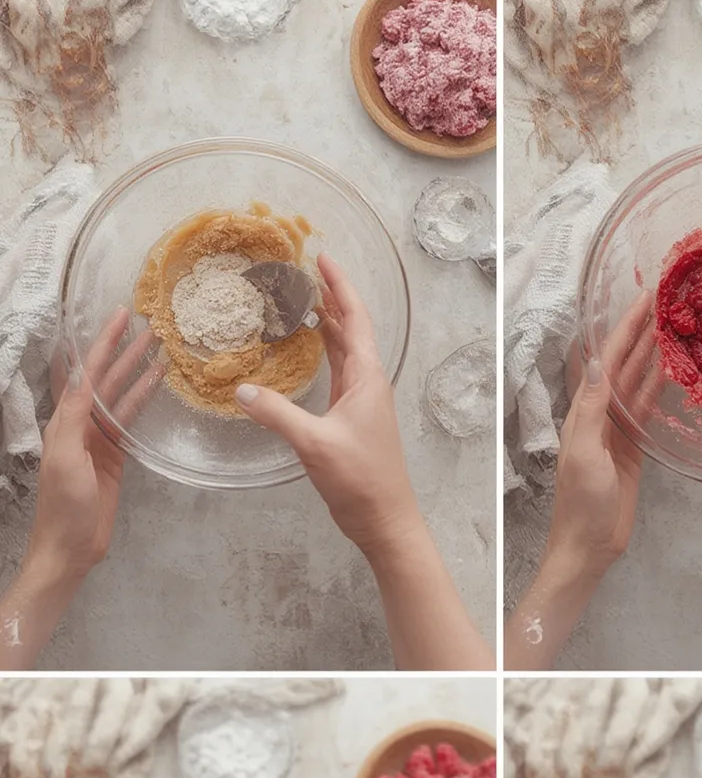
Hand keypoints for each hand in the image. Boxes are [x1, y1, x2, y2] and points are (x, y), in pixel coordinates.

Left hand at [28, 309, 160, 591]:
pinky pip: (132, 421)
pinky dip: (144, 401)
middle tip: (147, 324)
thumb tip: (85, 378)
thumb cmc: (62, 505)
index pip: (86, 373)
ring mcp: (100, 439)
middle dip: (124, 350)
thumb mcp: (65, 457)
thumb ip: (73, 417)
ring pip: (123, 397)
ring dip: (139, 372)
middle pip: (107, 378)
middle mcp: (81, 423)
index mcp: (65, 420)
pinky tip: (157, 386)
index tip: (119, 317)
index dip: (102, 343)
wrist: (70, 547)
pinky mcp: (116, 456)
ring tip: (160, 348)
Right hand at [234, 255, 422, 562]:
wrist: (385, 520)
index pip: (354, 319)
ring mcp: (361, 402)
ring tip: (301, 302)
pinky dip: (322, 356)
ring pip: (344, 351)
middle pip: (350, 329)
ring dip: (326, 326)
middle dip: (329, 299)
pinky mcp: (352, 420)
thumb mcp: (314, 444)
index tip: (322, 257)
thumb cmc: (361, 481)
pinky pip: (337, 375)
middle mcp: (368, 383)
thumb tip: (241, 389)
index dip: (339, 286)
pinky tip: (305, 353)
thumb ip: (277, 414)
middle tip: (302, 273)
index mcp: (366, 378)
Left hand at [546, 295, 653, 584]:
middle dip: (640, 331)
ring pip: (637, 382)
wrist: (589, 546)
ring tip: (673, 323)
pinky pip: (648, 407)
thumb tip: (596, 364)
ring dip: (652, 353)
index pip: (606, 360)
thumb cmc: (582, 505)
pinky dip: (659, 385)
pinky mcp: (632, 447)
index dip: (624, 329)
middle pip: (623, 364)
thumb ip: (592, 409)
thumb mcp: (586, 454)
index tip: (643, 299)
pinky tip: (672, 367)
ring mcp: (617, 430)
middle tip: (664, 300)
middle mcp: (599, 415)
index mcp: (584, 413)